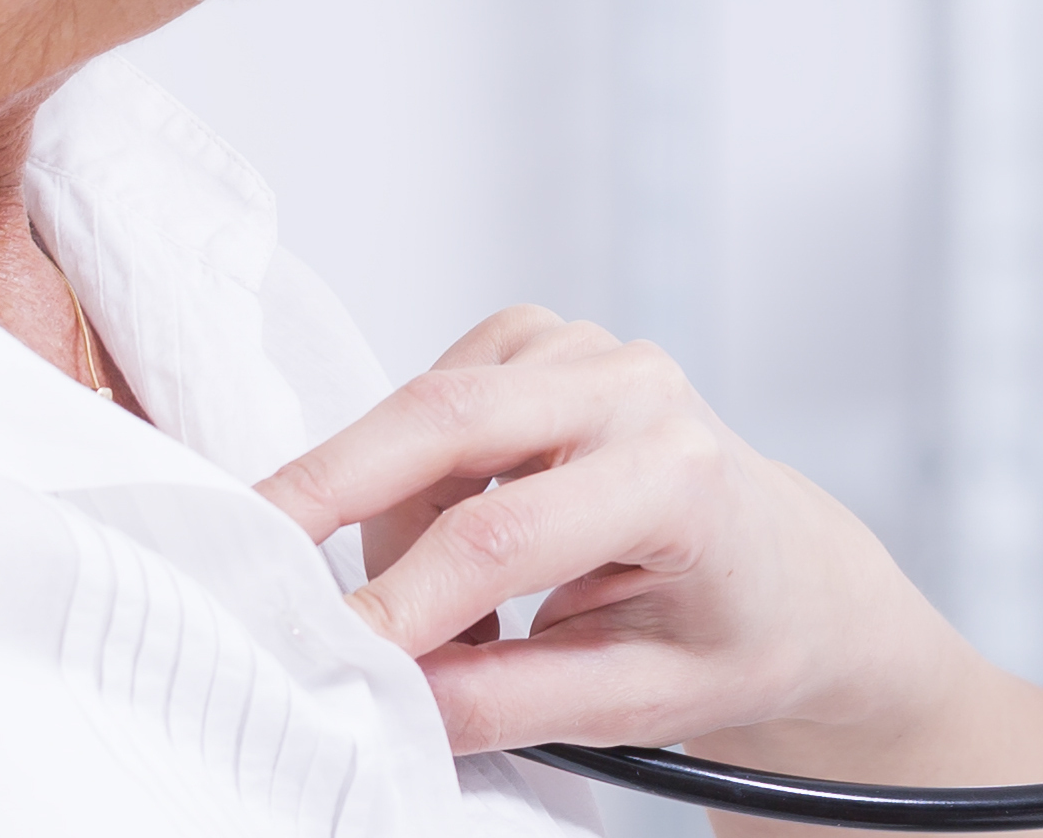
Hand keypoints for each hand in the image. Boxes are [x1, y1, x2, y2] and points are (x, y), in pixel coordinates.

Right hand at [258, 307, 1018, 758]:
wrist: (797, 577)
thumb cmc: (737, 636)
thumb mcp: (642, 701)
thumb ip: (512, 701)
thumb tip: (392, 698)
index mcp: (681, 475)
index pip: (502, 536)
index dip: (397, 601)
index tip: (322, 654)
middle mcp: (636, 386)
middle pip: (440, 424)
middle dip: (325, 497)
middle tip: (246, 565)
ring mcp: (586, 349)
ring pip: (422, 416)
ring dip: (386, 514)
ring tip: (435, 615)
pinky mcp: (541, 342)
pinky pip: (430, 401)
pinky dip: (411, 478)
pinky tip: (454, 541)